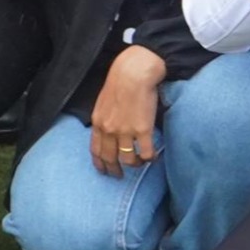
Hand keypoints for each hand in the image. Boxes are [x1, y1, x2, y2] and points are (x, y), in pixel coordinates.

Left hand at [87, 42, 166, 175]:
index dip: (99, 163)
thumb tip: (107, 130)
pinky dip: (150, 158)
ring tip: (140, 162)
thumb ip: (104, 118)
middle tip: (119, 175)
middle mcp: (109, 129)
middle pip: (110, 158)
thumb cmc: (120, 83)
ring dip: (135, 165)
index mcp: (99, 122)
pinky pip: (146, 153)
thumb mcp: (104, 102)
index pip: (95, 150)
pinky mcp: (143, 130)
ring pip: (128, 160)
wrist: (133, 73)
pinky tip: (153, 157)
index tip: (104, 170)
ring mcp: (126, 131)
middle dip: (114, 170)